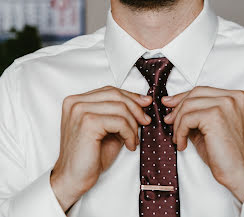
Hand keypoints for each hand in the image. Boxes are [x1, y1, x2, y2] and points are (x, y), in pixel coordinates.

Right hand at [50, 86, 152, 211]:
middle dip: (136, 108)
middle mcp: (75, 103)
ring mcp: (80, 111)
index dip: (131, 96)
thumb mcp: (108, 128)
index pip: (110, 90)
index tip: (145, 103)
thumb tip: (143, 101)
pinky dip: (129, 133)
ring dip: (133, 125)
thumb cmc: (89, 156)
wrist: (73, 178)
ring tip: (133, 139)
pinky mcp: (88, 123)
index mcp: (77, 101)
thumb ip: (120, 113)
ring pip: (120, 108)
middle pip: (116, 95)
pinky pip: (119, 122)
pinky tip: (129, 145)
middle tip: (145, 121)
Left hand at [162, 86, 243, 202]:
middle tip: (169, 121)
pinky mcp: (215, 115)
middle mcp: (234, 97)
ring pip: (189, 105)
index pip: (204, 90)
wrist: (238, 172)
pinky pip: (187, 119)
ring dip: (178, 123)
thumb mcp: (210, 125)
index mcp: (237, 96)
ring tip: (179, 138)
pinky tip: (183, 144)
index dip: (184, 97)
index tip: (170, 105)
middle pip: (195, 93)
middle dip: (178, 107)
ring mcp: (226, 104)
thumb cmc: (226, 152)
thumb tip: (171, 103)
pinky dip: (180, 132)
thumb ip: (197, 112)